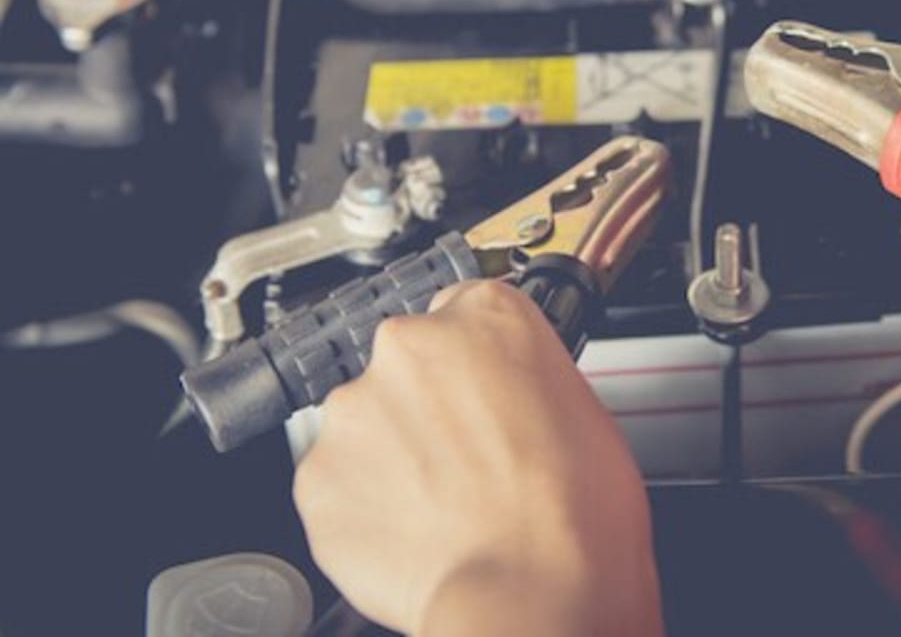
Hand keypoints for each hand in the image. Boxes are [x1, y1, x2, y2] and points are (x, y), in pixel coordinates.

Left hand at [293, 280, 662, 636]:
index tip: (483, 392)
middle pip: (408, 365)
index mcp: (486, 314)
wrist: (530, 589)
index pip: (464, 311)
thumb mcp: (583, 408)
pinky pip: (338, 483)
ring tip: (444, 506)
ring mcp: (354, 409)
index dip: (477, 364)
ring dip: (393, 457)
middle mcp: (410, 345)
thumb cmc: (575, 511)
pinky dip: (365, 506)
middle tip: (470, 461)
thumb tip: (510, 401)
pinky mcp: (316, 475)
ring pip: (367, 425)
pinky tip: (414, 532)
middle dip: (429, 409)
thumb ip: (525, 380)